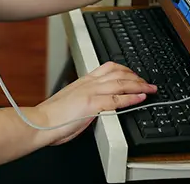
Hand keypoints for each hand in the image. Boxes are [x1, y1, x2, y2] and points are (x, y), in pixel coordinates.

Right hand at [32, 61, 155, 145]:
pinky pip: (117, 99)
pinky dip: (131, 98)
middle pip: (119, 73)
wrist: (40, 122)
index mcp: (83, 81)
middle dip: (136, 77)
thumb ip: (85, 98)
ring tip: (149, 88)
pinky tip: (140, 98)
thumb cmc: (52, 116)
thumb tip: (94, 105)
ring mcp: (91, 92)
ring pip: (121, 83)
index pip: (109, 68)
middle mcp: (89, 83)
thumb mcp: (71, 100)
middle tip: (147, 82)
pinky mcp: (92, 104)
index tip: (134, 74)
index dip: (125, 70)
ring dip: (139, 85)